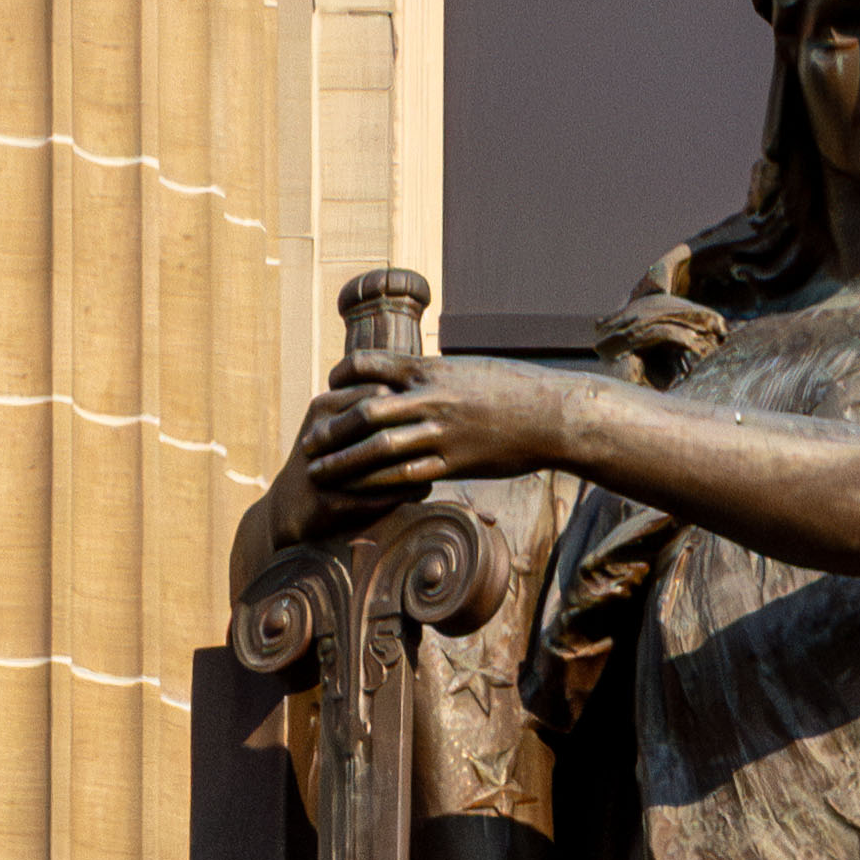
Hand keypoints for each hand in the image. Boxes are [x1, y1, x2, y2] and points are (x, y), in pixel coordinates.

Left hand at [263, 355, 568, 550]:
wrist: (552, 414)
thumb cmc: (513, 390)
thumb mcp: (467, 370)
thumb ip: (435, 375)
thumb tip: (414, 373)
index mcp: (429, 370)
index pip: (369, 366)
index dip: (342, 377)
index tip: (329, 389)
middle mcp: (429, 399)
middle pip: (364, 412)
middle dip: (331, 429)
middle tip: (308, 442)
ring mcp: (441, 433)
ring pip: (379, 449)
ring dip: (344, 462)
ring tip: (320, 472)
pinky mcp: (455, 463)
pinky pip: (407, 476)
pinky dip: (378, 485)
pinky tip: (360, 493)